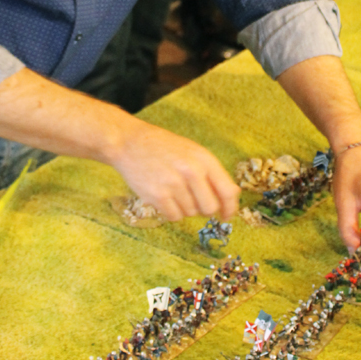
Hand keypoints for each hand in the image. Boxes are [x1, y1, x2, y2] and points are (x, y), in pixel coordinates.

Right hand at [110, 120, 239, 222]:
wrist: (128, 142)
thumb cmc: (163, 147)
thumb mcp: (192, 151)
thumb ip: (212, 173)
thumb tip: (232, 197)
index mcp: (203, 158)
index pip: (227, 191)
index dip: (230, 207)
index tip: (226, 215)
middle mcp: (191, 171)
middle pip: (209, 208)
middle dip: (203, 208)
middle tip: (193, 200)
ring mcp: (173, 184)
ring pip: (190, 213)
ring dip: (184, 207)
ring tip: (172, 190)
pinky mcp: (156, 196)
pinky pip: (174, 216)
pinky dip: (171, 212)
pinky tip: (164, 197)